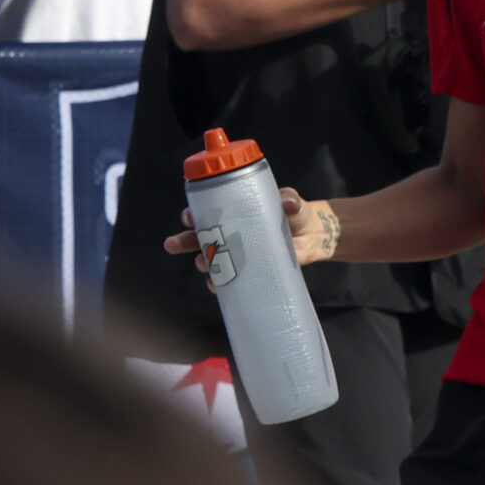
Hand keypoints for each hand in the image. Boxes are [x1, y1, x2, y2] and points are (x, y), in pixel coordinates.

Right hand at [165, 188, 342, 269]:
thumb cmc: (295, 213)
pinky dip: (218, 284)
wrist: (312, 235)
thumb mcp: (291, 201)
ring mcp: (238, 253)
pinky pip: (227, 280)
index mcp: (234, 211)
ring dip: (202, 262)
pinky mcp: (248, 270)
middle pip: (198, 237)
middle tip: (172, 244)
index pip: (206, 211)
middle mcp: (230, 233)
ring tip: (202, 263)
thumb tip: (289, 204)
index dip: (194, 214)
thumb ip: (289, 200)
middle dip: (183, 241)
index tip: (189, 217)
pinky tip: (215, 285)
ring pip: (210, 259)